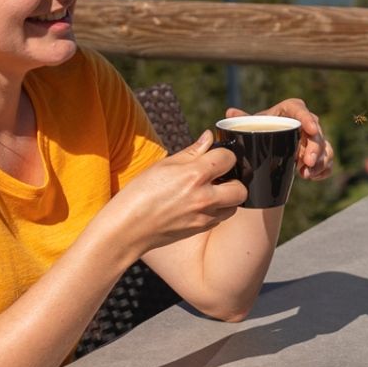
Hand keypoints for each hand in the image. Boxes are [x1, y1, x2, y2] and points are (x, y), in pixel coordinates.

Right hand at [103, 132, 245, 254]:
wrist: (127, 229)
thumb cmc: (140, 193)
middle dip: (234, 179)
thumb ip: (192, 152)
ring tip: (210, 191)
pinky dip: (217, 210)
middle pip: (241, 188)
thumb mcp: (163, 165)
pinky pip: (221, 217)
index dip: (223, 155)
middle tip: (218, 176)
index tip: (216, 157)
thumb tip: (209, 137)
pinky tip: (201, 204)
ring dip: (228, 197)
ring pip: (235, 205)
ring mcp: (204, 216)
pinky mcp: (201, 229)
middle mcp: (204, 197)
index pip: (228, 158)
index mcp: (194, 175)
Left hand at [230, 97, 333, 180]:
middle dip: (315, 147)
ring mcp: (313, 139)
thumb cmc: (259, 131)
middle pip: (315, 132)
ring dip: (320, 161)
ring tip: (306, 174)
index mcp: (289, 110)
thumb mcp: (251, 126)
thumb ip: (243, 120)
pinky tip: (312, 176)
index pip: (300, 110)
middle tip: (307, 162)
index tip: (310, 130)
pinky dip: (323, 169)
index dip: (307, 118)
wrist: (265, 146)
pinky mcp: (318, 154)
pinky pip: (327, 161)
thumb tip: (230, 112)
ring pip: (325, 147)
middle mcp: (304, 122)